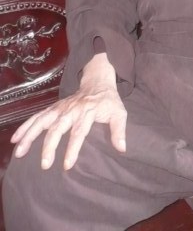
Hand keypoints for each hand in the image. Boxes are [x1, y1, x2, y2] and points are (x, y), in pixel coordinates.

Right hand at [11, 53, 126, 170]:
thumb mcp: (119, 112)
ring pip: (43, 121)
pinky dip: (25, 126)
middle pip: (58, 128)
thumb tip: (121, 148)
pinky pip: (37, 116)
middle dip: (50, 146)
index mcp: (88, 111)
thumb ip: (119, 130)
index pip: (79, 132)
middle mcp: (71, 109)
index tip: (66, 165)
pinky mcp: (54, 108)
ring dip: (30, 136)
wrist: (97, 81)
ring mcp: (60, 108)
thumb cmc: (108, 101)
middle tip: (44, 164)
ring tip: (20, 152)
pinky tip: (15, 139)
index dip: (73, 148)